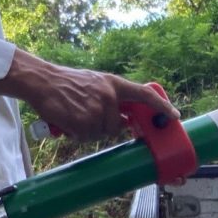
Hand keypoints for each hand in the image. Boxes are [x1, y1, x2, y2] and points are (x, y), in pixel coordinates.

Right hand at [11, 52, 178, 141]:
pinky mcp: (83, 122)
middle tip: (86, 114)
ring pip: (100, 133)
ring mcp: (96, 110)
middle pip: (116, 125)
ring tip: (73, 113)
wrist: (41, 81)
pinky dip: (76, 132)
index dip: (162, 106)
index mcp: (113, 83)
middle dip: (104, 125)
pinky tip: (67, 119)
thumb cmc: (66, 82)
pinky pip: (85, 136)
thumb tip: (125, 118)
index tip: (175, 116)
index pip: (144, 94)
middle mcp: (109, 97)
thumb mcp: (94, 82)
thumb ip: (111, 96)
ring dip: (87, 129)